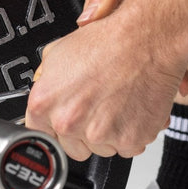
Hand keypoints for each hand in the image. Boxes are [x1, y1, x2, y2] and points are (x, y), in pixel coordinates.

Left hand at [25, 12, 187, 160]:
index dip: (57, 125)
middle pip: (71, 146)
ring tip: (117, 102)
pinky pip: (127, 148)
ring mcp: (98, 134)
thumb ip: (45, 82)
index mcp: (43, 103)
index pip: (42, 132)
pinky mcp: (128, 140)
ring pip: (100, 148)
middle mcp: (68, 122)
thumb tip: (44, 91)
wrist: (145, 40)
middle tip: (98, 106)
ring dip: (109, 133)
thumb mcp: (56, 53)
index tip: (69, 118)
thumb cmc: (106, 43)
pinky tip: (131, 109)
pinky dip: (132, 133)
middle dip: (83, 131)